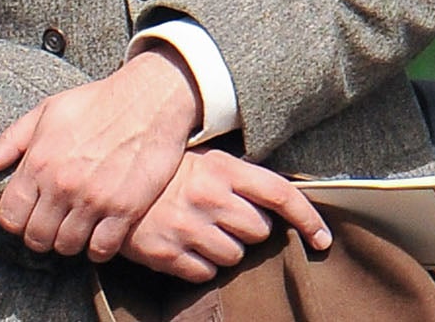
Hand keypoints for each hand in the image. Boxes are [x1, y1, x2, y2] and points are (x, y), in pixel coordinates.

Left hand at [0, 46, 202, 260]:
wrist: (150, 98)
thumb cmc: (98, 102)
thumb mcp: (48, 111)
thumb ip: (11, 140)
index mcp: (39, 163)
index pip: (10, 217)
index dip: (18, 221)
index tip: (31, 215)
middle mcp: (62, 185)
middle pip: (37, 238)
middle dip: (43, 235)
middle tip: (56, 225)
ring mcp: (94, 199)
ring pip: (67, 246)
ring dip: (71, 242)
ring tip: (79, 227)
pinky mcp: (125, 208)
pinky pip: (101, 249)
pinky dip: (99, 248)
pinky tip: (102, 233)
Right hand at [121, 148, 332, 281]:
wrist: (111, 186)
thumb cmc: (168, 172)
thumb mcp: (206, 159)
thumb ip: (241, 178)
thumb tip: (280, 203)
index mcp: (224, 169)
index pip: (280, 194)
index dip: (308, 219)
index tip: (323, 239)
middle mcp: (210, 197)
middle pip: (260, 231)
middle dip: (250, 229)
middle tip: (227, 218)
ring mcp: (188, 228)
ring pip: (235, 256)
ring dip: (227, 249)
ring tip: (204, 231)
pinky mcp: (167, 255)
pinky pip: (206, 273)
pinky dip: (202, 266)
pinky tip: (188, 247)